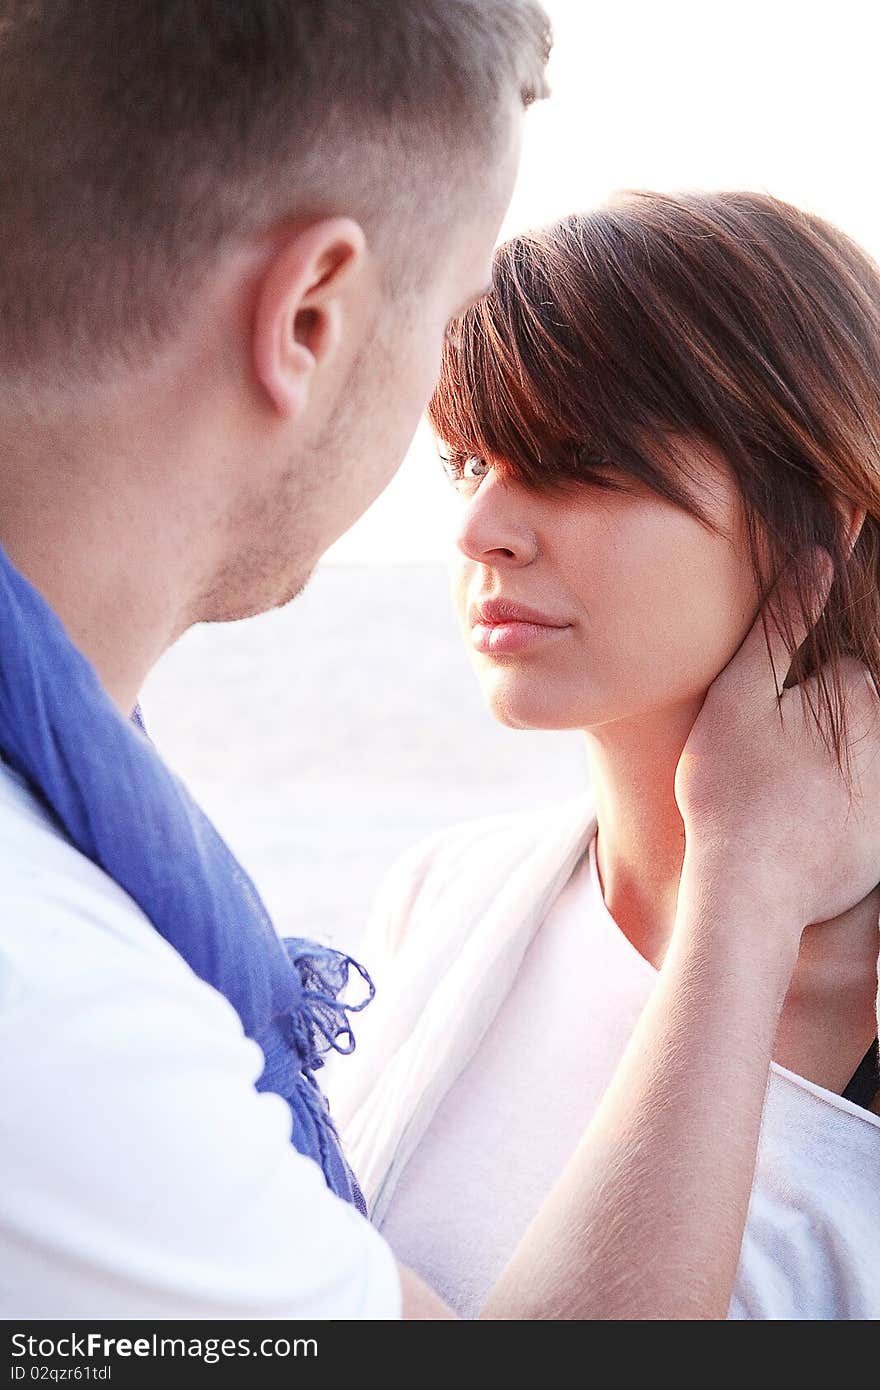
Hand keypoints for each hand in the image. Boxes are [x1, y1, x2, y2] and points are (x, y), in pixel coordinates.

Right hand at [675, 550, 879, 931]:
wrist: (752, 891)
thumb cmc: (731, 789)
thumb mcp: (740, 694)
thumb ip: (781, 624)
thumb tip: (821, 557)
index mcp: (859, 694)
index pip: (839, 669)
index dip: (795, 691)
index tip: (763, 724)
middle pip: (857, 718)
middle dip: (819, 732)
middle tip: (766, 768)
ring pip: (858, 764)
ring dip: (828, 775)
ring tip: (780, 804)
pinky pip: (863, 814)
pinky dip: (839, 820)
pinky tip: (799, 836)